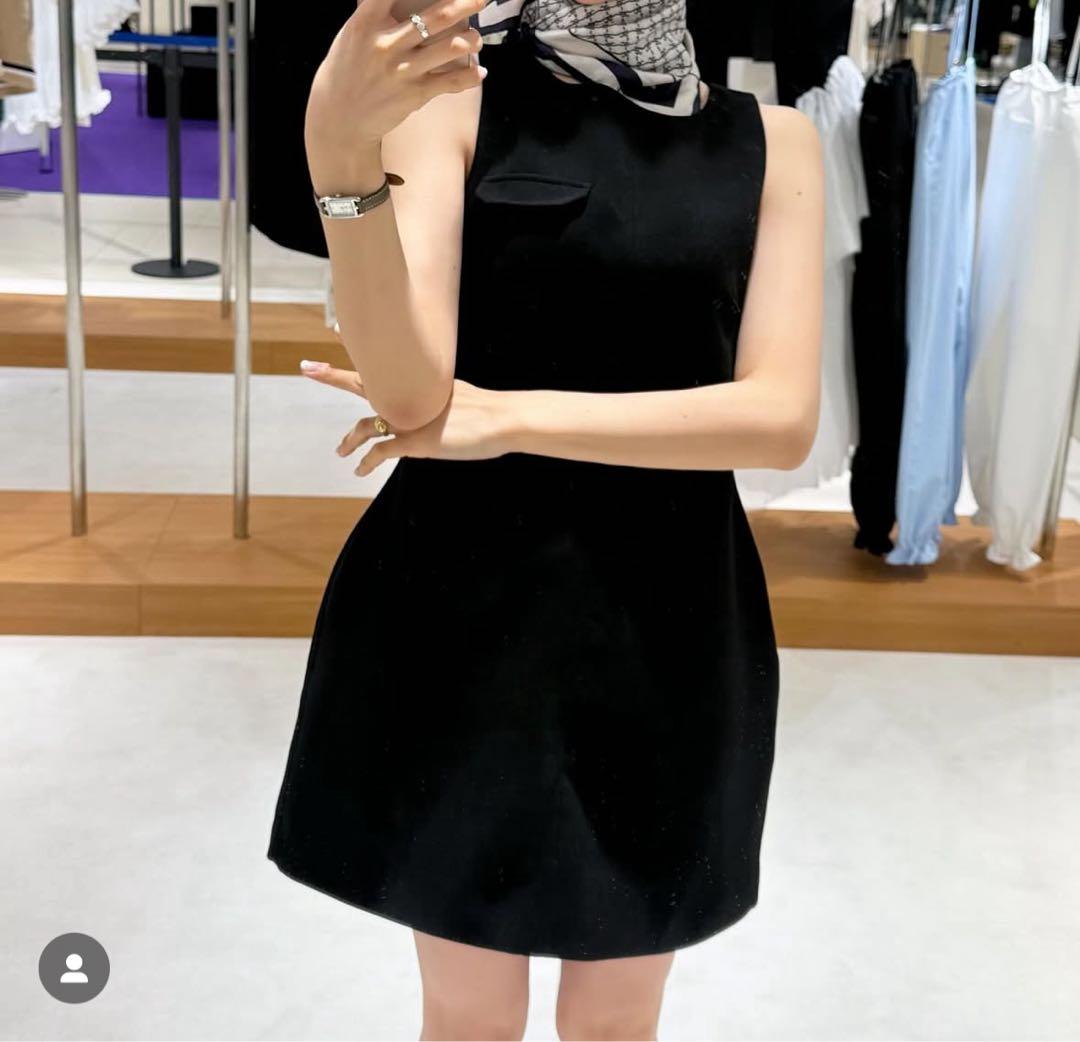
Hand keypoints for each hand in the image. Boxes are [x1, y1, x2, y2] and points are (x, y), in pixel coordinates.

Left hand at [299, 360, 515, 475]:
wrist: (503, 419)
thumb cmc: (490, 410)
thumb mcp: (460, 396)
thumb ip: (441, 400)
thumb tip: (438, 410)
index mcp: (419, 385)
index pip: (382, 365)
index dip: (360, 351)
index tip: (338, 329)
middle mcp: (409, 397)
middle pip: (363, 383)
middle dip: (332, 375)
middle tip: (307, 367)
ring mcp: (410, 419)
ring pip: (367, 425)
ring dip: (349, 439)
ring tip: (340, 452)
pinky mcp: (416, 442)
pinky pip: (382, 452)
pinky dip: (367, 462)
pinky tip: (359, 469)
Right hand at [305, 0, 487, 178]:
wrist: (340, 116)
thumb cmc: (348, 70)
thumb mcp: (353, 34)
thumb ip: (374, 12)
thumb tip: (392, 0)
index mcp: (367, 22)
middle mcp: (386, 43)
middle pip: (436, 16)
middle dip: (465, 4)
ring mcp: (402, 70)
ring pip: (450, 48)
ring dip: (471, 40)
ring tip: (477, 40)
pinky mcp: (414, 94)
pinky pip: (451, 82)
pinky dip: (471, 76)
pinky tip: (481, 72)